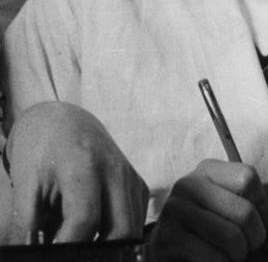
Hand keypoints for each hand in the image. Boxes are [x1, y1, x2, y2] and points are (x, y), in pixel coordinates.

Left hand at [6, 101, 148, 242]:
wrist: (64, 122)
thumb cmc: (41, 151)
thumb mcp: (25, 184)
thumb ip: (26, 223)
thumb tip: (28, 256)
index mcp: (84, 165)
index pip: (85, 220)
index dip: (68, 247)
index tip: (52, 257)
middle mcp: (116, 171)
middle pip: (122, 231)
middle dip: (98, 252)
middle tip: (71, 255)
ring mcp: (131, 178)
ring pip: (132, 230)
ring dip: (108, 244)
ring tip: (79, 242)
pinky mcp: (138, 185)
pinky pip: (135, 221)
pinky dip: (116, 233)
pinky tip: (94, 230)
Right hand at [146, 159, 267, 261]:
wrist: (175, 253)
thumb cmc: (212, 229)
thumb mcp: (237, 206)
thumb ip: (260, 196)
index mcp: (207, 170)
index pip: (248, 177)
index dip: (266, 204)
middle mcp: (187, 184)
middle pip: (245, 211)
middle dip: (256, 237)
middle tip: (249, 246)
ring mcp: (175, 211)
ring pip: (232, 237)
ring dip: (239, 254)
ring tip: (233, 254)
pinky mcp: (167, 240)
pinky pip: (213, 256)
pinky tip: (217, 260)